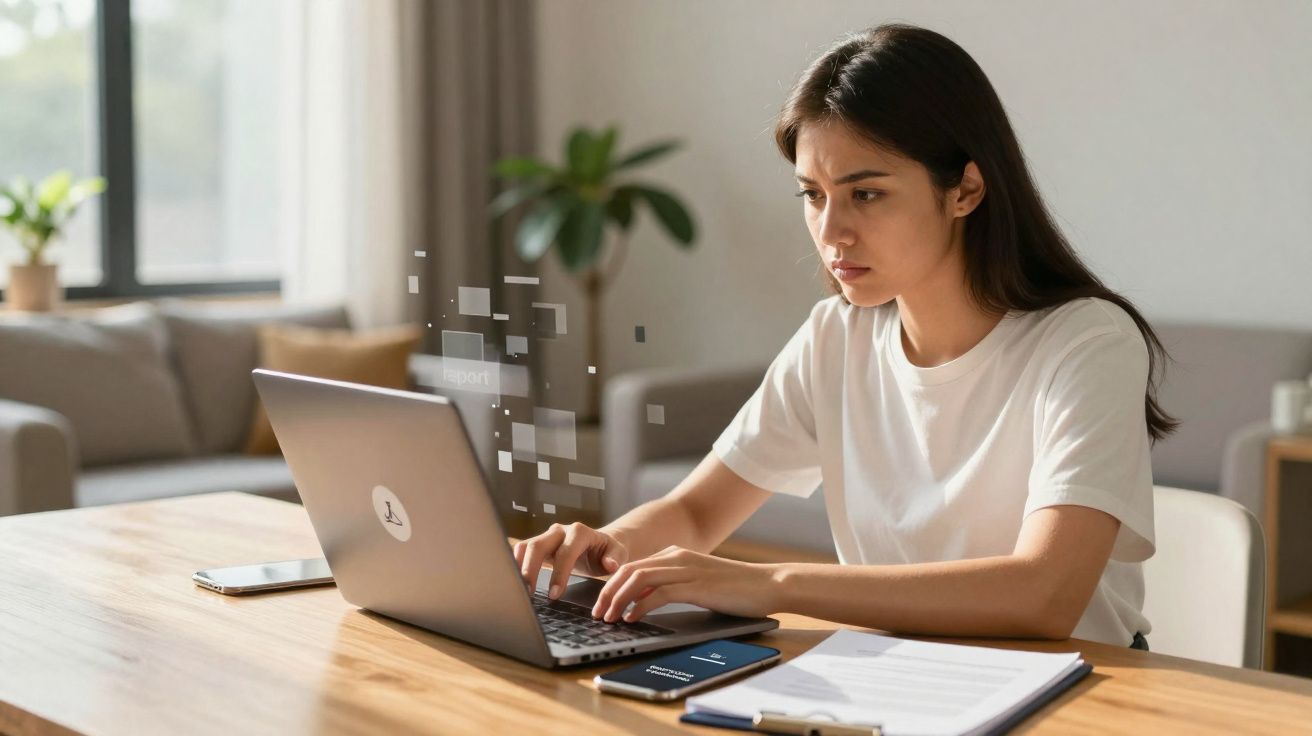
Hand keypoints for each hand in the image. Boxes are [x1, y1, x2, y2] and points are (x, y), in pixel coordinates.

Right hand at [512, 522, 628, 599]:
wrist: (601, 544)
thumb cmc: (609, 551)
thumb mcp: (619, 553)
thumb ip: (615, 558)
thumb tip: (610, 564)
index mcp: (580, 532)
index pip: (565, 552)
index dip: (558, 573)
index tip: (554, 594)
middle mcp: (561, 531)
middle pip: (538, 545)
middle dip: (530, 570)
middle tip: (528, 594)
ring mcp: (548, 537)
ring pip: (526, 546)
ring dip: (519, 567)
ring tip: (518, 590)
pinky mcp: (539, 545)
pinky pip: (522, 551)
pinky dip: (515, 564)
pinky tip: (514, 582)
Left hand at [590, 545, 780, 622]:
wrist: (768, 584)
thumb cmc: (736, 588)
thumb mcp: (697, 582)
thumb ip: (672, 586)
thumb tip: (642, 602)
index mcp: (676, 554)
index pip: (632, 565)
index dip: (612, 584)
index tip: (601, 603)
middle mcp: (677, 557)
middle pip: (628, 570)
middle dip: (607, 592)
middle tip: (597, 613)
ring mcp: (686, 570)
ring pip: (638, 579)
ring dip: (618, 599)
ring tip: (609, 618)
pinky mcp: (696, 585)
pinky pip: (658, 594)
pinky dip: (639, 606)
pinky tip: (632, 619)